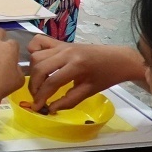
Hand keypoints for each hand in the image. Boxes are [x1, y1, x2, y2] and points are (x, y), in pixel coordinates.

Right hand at [27, 36, 143, 112]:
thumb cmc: (106, 76)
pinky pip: (39, 41)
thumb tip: (51, 109)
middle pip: (40, 68)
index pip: (52, 81)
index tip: (37, 107)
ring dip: (33, 71)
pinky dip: (34, 51)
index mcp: (77, 65)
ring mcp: (62, 45)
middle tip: (37, 97)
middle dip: (34, 85)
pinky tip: (38, 62)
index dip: (41, 96)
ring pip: (36, 55)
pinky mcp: (60, 42)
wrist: (118, 59)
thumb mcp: (90, 91)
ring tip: (39, 83)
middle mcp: (66, 52)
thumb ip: (69, 100)